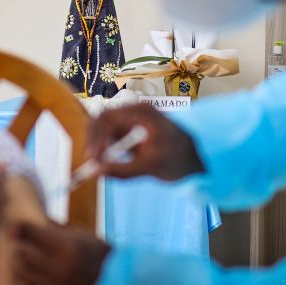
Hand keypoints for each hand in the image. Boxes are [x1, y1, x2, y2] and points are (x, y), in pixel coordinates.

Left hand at [11, 221, 109, 284]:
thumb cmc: (101, 256)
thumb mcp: (84, 234)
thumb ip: (59, 227)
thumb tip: (38, 218)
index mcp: (67, 246)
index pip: (32, 233)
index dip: (19, 229)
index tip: (15, 230)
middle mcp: (59, 268)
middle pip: (21, 253)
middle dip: (22, 248)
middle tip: (25, 248)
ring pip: (21, 274)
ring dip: (23, 268)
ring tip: (29, 265)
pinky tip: (34, 284)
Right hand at [89, 103, 203, 179]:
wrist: (193, 158)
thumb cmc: (177, 159)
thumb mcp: (150, 167)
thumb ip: (122, 170)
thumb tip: (97, 172)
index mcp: (140, 112)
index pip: (107, 117)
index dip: (95, 136)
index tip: (93, 157)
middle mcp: (132, 112)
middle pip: (101, 121)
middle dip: (94, 142)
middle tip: (93, 165)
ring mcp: (129, 120)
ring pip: (103, 131)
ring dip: (101, 147)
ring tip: (108, 165)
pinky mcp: (128, 130)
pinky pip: (110, 138)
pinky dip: (107, 150)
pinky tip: (122, 161)